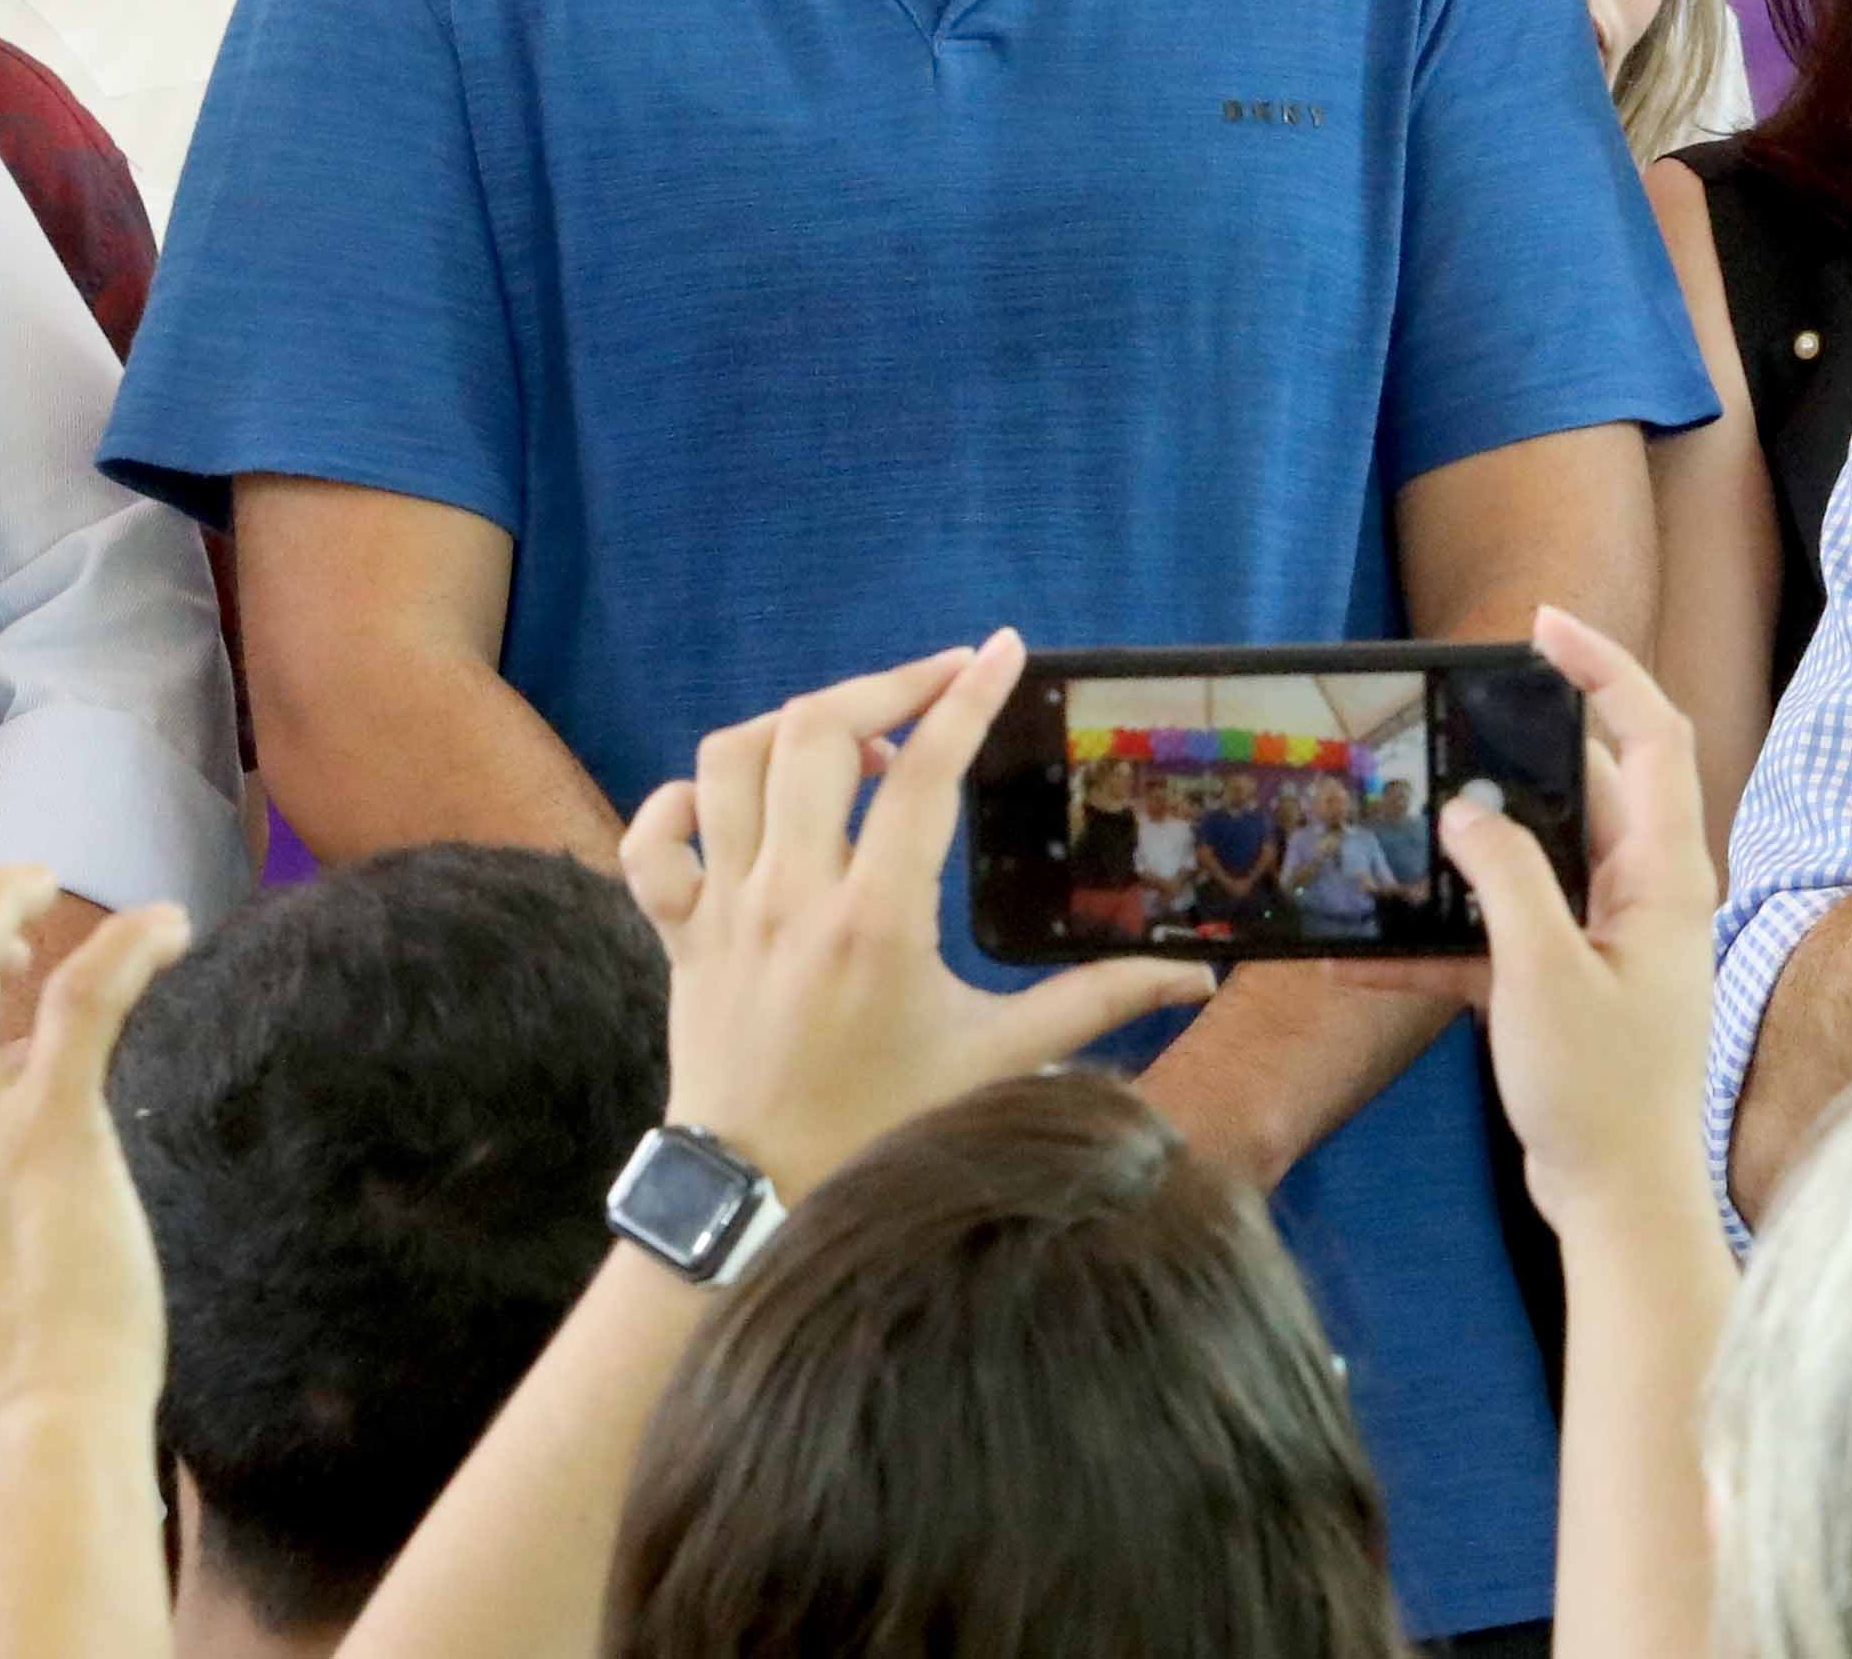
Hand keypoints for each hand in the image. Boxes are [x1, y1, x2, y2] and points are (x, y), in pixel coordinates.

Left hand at [621, 632, 1208, 1200]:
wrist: (758, 1201)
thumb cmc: (885, 1132)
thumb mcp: (1000, 1064)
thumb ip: (1097, 1004)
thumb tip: (1195, 977)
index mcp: (875, 920)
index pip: (924, 772)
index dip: (967, 697)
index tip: (1002, 651)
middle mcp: (791, 896)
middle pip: (818, 732)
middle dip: (886, 687)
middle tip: (941, 684)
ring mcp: (724, 909)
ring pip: (731, 760)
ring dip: (793, 728)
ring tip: (858, 742)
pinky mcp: (680, 932)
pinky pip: (656, 838)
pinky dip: (684, 800)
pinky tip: (734, 803)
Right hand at [1430, 606, 1716, 1249]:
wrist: (1618, 1204)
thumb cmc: (1603, 1095)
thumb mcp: (1541, 974)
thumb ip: (1506, 878)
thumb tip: (1470, 807)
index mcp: (1664, 874)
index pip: (1651, 733)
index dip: (1604, 666)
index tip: (1541, 625)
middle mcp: (1644, 893)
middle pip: (1587, 784)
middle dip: (1518, 746)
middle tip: (1448, 713)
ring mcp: (1607, 939)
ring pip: (1535, 857)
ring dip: (1469, 845)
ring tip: (1398, 818)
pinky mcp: (1567, 985)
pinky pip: (1500, 935)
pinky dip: (1441, 939)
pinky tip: (1359, 960)